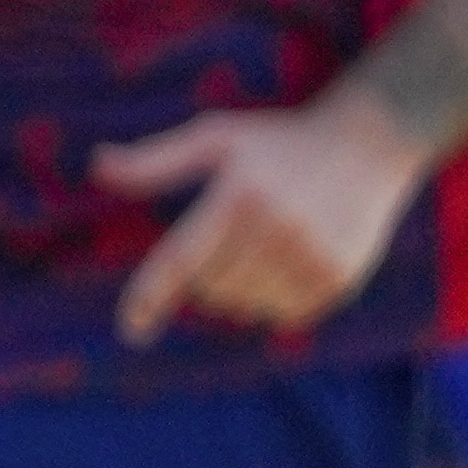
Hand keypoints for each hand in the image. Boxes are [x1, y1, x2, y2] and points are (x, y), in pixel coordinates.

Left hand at [94, 95, 433, 345]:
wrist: (369, 144)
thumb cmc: (279, 141)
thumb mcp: (217, 137)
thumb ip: (157, 160)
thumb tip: (98, 166)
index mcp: (238, 195)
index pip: (180, 259)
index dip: (149, 297)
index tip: (130, 330)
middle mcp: (275, 229)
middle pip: (209, 289)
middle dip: (207, 272)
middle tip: (238, 232)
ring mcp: (311, 256)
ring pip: (244, 306)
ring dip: (240, 287)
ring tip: (267, 242)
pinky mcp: (338, 278)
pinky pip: (283, 314)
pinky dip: (275, 298)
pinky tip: (292, 257)